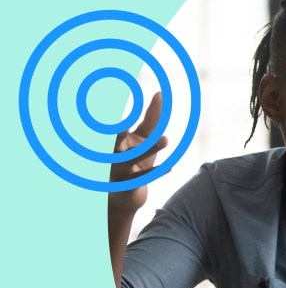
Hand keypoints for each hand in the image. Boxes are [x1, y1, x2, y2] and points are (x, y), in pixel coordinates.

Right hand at [108, 92, 167, 215]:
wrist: (124, 195)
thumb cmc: (133, 160)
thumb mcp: (142, 138)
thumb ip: (151, 117)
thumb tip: (159, 92)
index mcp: (117, 139)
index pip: (116, 126)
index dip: (119, 116)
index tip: (119, 100)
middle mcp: (113, 153)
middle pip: (115, 141)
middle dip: (119, 132)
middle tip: (123, 122)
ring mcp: (119, 170)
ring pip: (133, 159)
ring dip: (150, 149)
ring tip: (166, 139)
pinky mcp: (128, 185)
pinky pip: (142, 178)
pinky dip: (156, 173)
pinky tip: (170, 168)